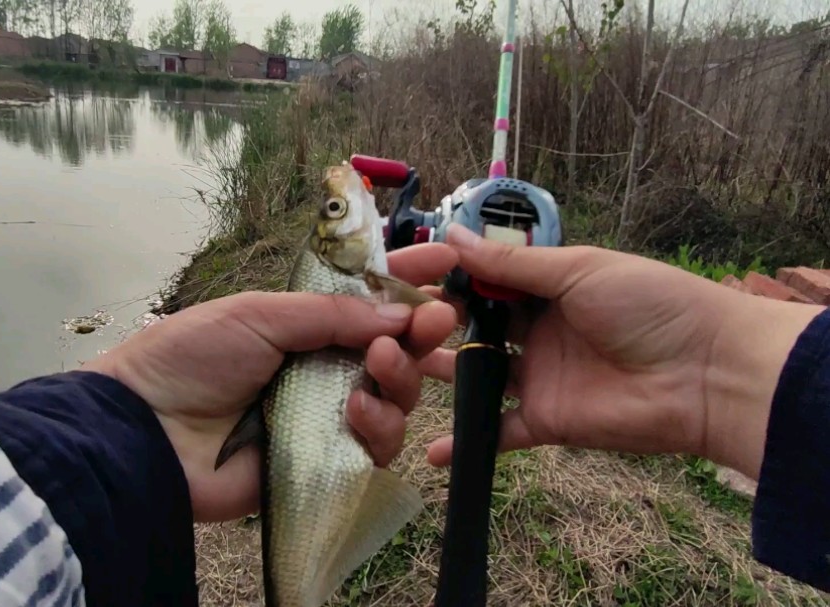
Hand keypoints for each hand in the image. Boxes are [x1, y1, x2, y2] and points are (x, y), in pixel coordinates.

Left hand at [82, 244, 458, 522]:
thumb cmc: (192, 358)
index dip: (407, 281)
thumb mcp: (260, 314)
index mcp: (304, 324)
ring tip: (379, 364)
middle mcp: (323, 367)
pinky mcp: (327, 461)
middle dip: (422, 331)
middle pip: (396, 350)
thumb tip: (401, 314)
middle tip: (435, 320)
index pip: (368, 299)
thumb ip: (332, 314)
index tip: (446, 262)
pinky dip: (378, 425)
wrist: (147, 432)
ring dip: (401, 377)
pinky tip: (355, 411)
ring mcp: (327, 415)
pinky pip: (377, 446)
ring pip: (397, 398)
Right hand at [422, 225, 822, 479]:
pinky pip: (497, 432)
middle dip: (435, 322)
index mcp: (549, 287)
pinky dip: (466, 444)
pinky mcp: (546, 421)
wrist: (706, 373)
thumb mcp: (578, 270)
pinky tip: (428, 449)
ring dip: (440, 373)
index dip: (447, 275)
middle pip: (476, 327)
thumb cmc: (649, 304)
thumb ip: (510, 265)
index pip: (486, 280)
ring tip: (392, 368)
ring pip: (478, 376)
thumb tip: (450, 235)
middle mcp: (539, 331)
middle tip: (388, 321)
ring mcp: (539, 377)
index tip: (402, 271)